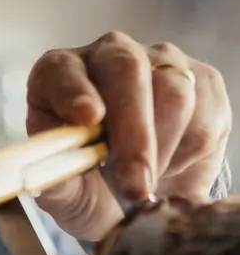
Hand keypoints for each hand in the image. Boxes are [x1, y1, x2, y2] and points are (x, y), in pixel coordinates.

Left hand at [27, 32, 231, 240]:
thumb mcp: (66, 196)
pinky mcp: (202, 79)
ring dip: (163, 150)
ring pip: (173, 91)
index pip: (62, 70)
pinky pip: (205, 111)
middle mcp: (108, 56)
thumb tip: (49, 179)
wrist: (138, 198)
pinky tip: (169, 168)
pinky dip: (188, 152)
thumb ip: (57, 185)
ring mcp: (159, 61)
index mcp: (59, 76)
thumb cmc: (90, 188)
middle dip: (133, 133)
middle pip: (127, 70)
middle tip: (135, 185)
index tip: (88, 119)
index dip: (74, 91)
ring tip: (145, 187)